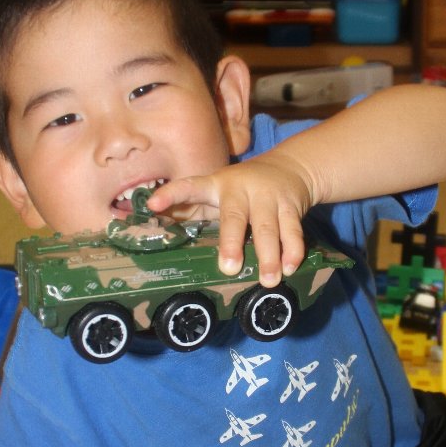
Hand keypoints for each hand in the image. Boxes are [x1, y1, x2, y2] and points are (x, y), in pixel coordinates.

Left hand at [149, 154, 313, 286]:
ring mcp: (268, 197)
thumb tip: (160, 231)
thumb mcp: (220, 192)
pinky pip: (293, 230)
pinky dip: (292, 251)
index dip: (171, 195)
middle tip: (229, 267)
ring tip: (269, 280)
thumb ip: (195, 209)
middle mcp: (241, 189)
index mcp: (216, 185)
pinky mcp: (291, 206)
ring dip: (269, 256)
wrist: (291, 166)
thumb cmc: (244, 189)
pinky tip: (291, 268)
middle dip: (232, 242)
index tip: (153, 204)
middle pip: (235, 217)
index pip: (190, 187)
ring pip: (269, 228)